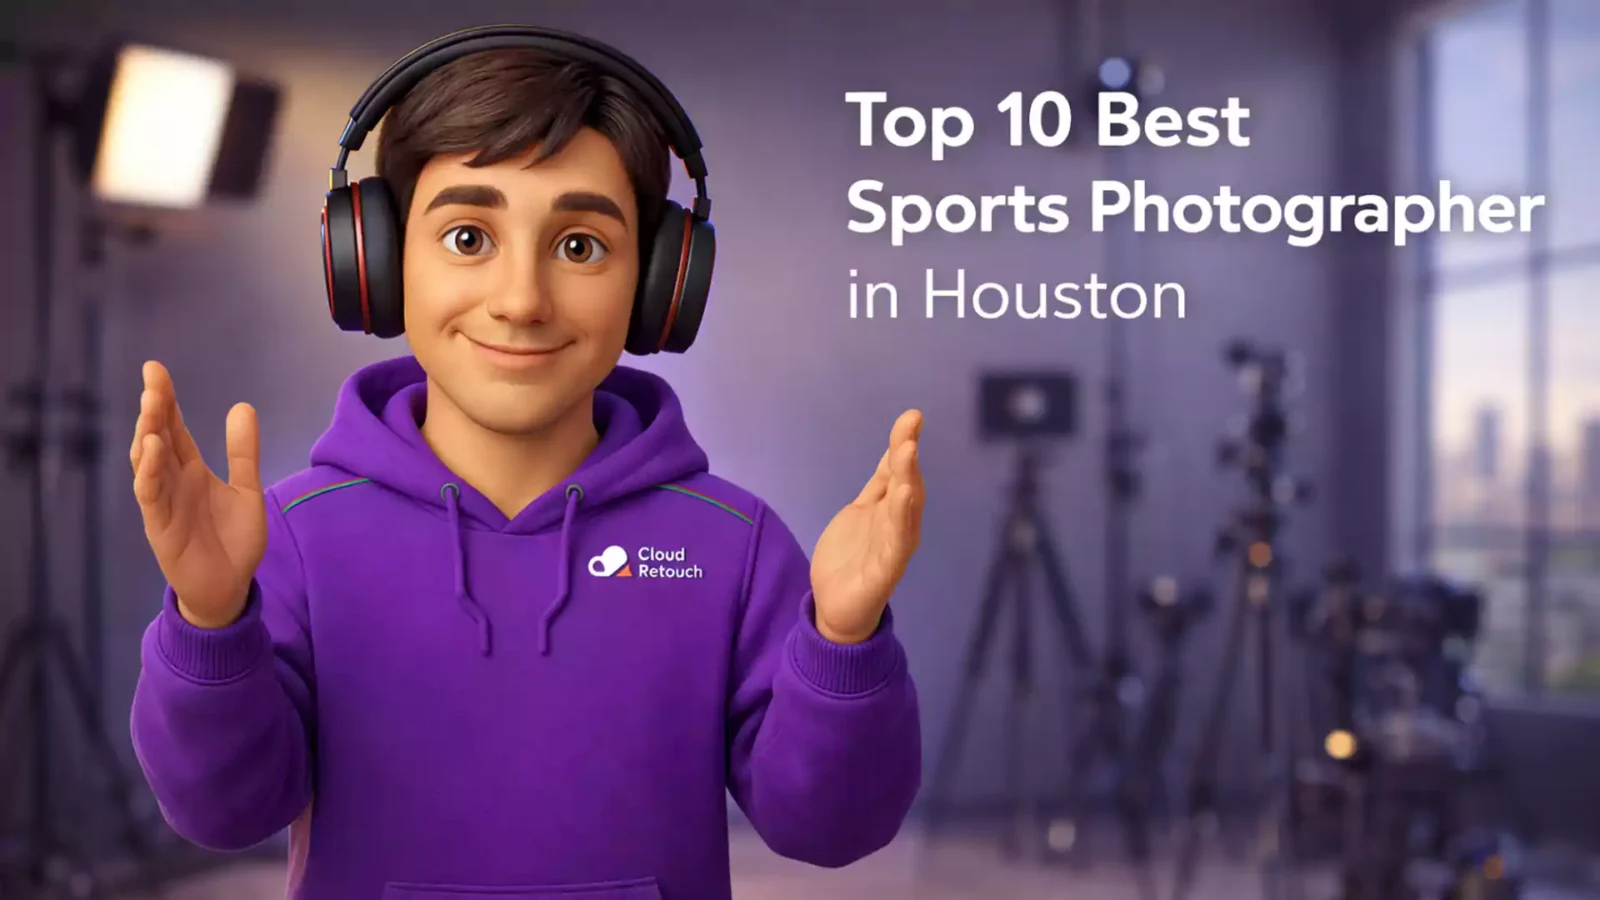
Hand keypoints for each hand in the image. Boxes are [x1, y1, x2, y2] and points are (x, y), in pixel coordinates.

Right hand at [131, 361, 265, 628]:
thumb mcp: (247, 489)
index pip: (174, 427)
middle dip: (154, 407)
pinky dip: (148, 471)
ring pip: (147, 461)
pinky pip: (149, 494)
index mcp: (191, 470)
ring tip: (152, 405)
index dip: (166, 400)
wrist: (231, 586)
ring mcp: (162, 502)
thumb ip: (243, 452)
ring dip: (147, 433)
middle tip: (153, 377)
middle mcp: (172, 481)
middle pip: (157, 436)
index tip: (156, 369)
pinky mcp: (159, 526)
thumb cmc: (233, 539)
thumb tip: (243, 406)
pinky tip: (152, 449)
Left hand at [811, 410, 924, 643]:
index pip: (897, 471)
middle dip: (907, 453)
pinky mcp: (888, 568)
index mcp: (891, 509)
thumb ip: (879, 486)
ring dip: (908, 478)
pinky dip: (904, 517)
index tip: (912, 415)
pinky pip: (898, 539)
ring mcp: (895, 545)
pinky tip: (906, 495)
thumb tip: (895, 450)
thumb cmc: (851, 559)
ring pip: (906, 507)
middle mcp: (899, 523)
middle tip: (911, 424)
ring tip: (908, 451)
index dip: (903, 442)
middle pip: (906, 483)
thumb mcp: (861, 511)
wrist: (837, 607)